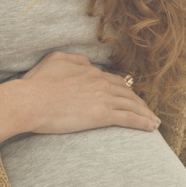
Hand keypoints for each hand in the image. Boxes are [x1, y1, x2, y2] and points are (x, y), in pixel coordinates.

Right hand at [16, 51, 159, 133]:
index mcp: (90, 71)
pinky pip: (129, 118)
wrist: (31, 100)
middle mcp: (100, 82)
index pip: (114, 81)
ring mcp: (103, 98)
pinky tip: (151, 127)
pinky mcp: (102, 115)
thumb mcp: (56, 60)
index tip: (130, 97)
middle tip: (147, 111)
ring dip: (145, 113)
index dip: (124, 90)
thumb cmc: (37, 83)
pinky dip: (143, 122)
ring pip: (131, 105)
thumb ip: (74, 60)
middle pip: (127, 92)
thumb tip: (86, 63)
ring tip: (154, 121)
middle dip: (139, 102)